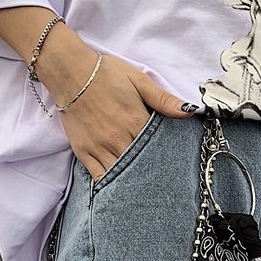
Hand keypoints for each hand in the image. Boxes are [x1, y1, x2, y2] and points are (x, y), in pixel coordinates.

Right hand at [35, 26, 196, 181]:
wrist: (70, 72)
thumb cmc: (106, 74)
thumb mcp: (139, 80)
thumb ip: (164, 99)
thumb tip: (190, 111)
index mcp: (136, 122)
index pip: (157, 148)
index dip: (165, 156)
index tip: (172, 163)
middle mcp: (119, 139)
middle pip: (141, 164)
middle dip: (151, 172)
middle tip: (160, 180)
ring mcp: (100, 148)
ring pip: (121, 174)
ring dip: (132, 180)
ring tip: (143, 187)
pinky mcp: (84, 152)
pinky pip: (99, 177)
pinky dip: (110, 184)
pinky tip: (119, 187)